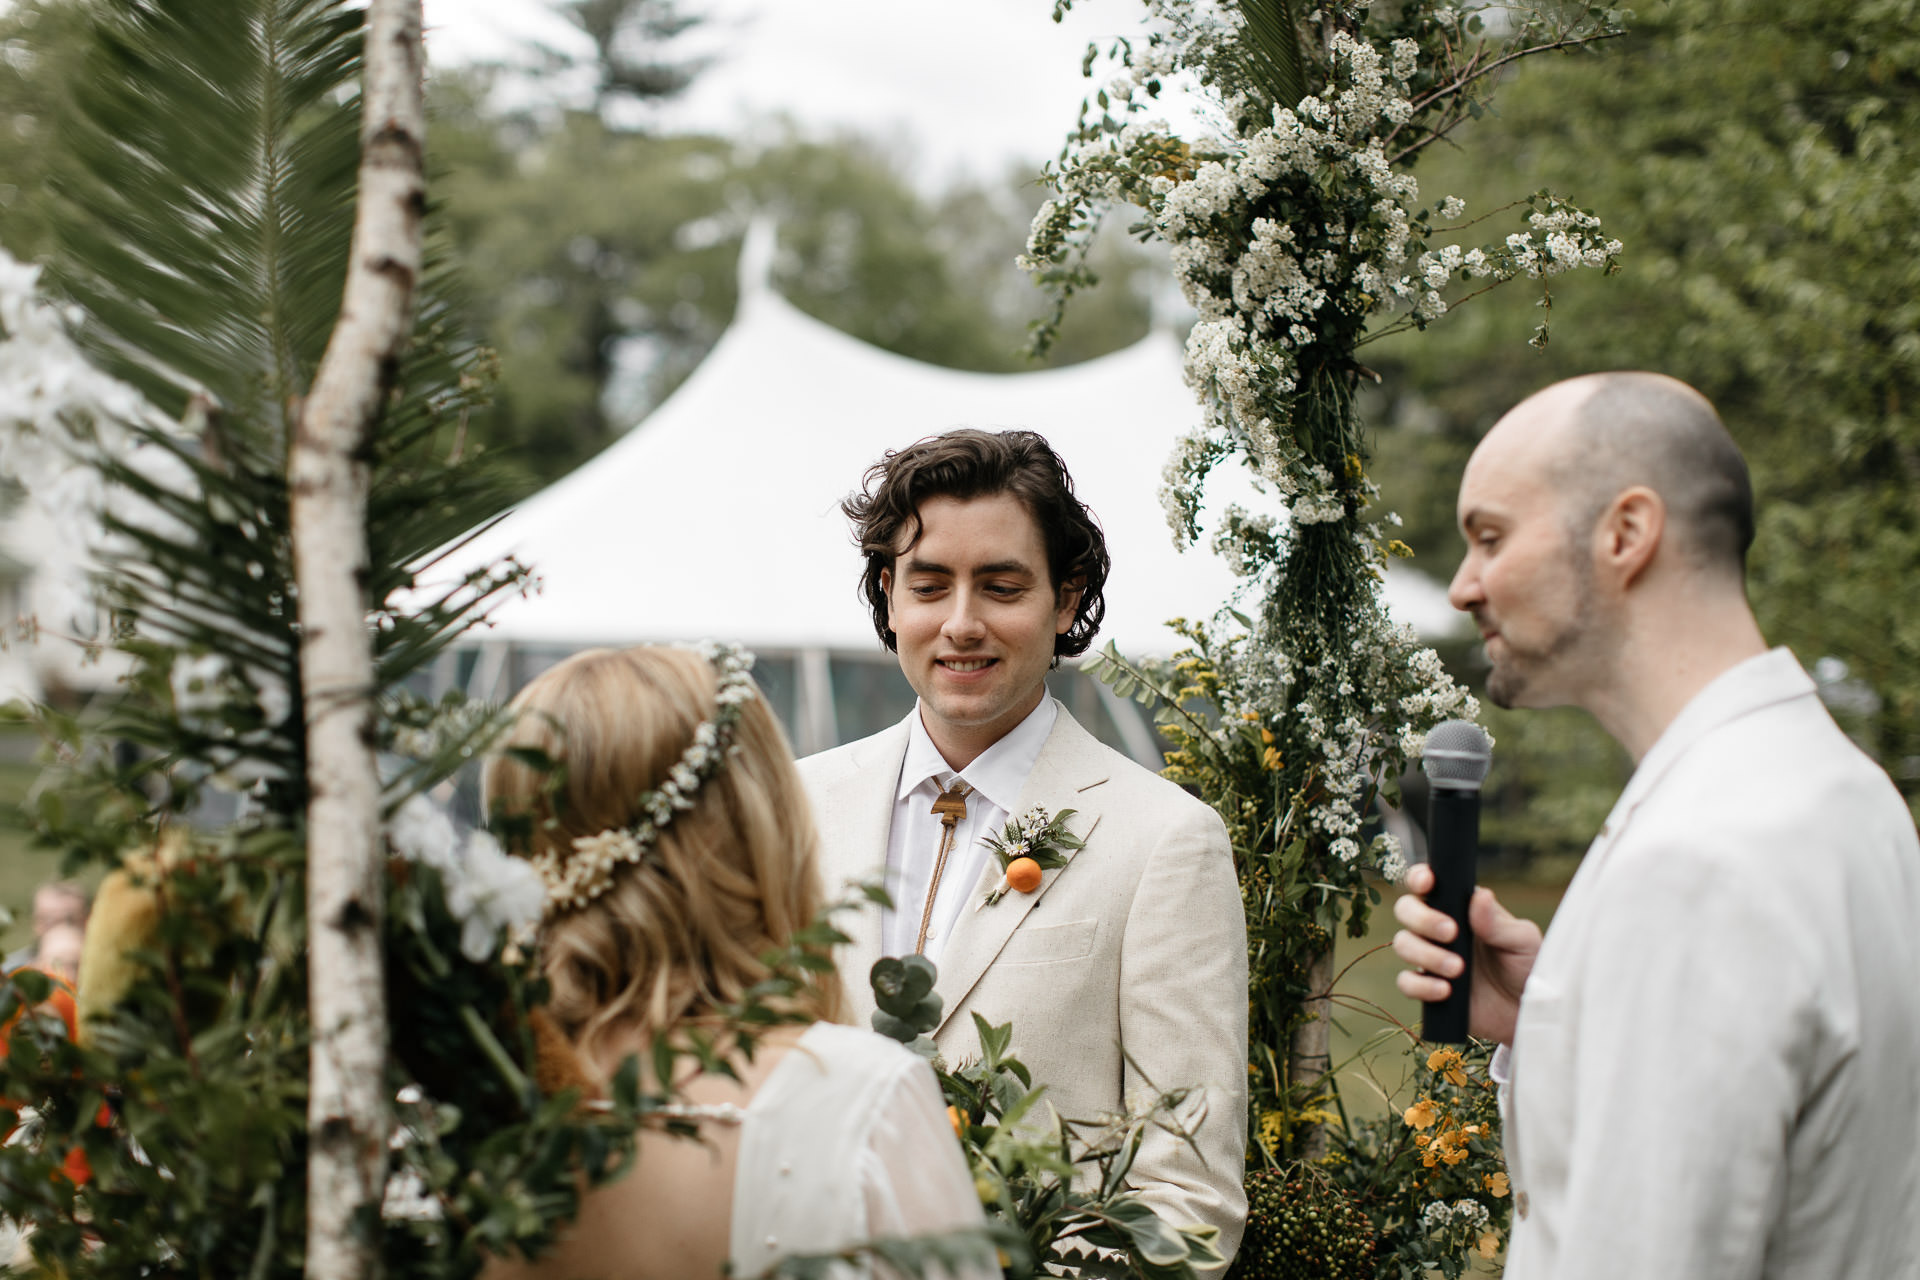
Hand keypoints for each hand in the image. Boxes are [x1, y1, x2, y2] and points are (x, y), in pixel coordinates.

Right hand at [1392, 864, 1541, 1044]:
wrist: (1526, 1014)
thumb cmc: (1528, 969)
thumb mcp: (1523, 942)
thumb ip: (1498, 923)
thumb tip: (1480, 896)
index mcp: (1461, 908)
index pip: (1429, 884)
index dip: (1419, 877)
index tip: (1427, 883)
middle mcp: (1439, 929)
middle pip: (1406, 909)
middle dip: (1422, 918)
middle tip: (1451, 933)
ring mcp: (1430, 958)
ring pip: (1403, 943)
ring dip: (1426, 954)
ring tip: (1458, 969)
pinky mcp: (1427, 988)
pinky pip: (1406, 982)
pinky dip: (1421, 985)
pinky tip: (1445, 990)